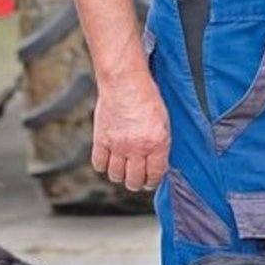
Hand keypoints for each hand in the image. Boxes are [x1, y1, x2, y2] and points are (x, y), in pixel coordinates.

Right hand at [91, 76, 170, 192]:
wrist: (125, 82)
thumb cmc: (147, 98)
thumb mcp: (165, 122)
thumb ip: (162, 145)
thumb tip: (159, 164)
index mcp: (157, 144)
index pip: (155, 176)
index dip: (152, 182)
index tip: (150, 180)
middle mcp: (137, 148)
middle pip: (134, 181)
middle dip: (137, 183)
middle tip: (136, 177)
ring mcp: (117, 145)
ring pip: (116, 176)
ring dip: (120, 175)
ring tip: (123, 168)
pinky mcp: (101, 140)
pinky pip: (99, 164)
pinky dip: (104, 165)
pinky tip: (109, 158)